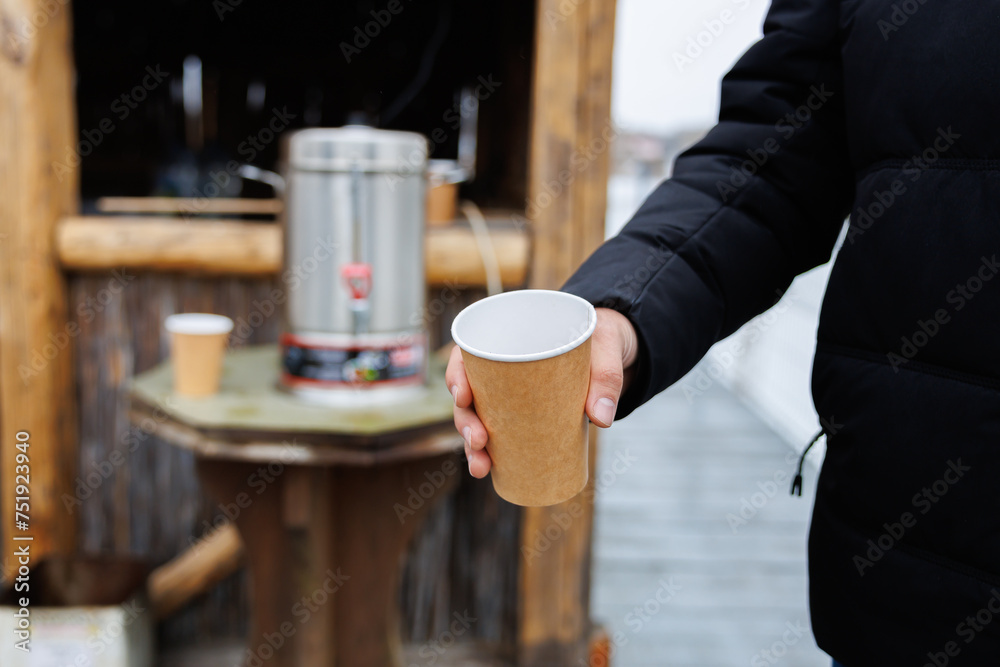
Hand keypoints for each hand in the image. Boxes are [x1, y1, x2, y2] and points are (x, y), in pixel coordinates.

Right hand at [446, 307, 638, 477]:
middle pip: (469, 394)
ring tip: (482, 467)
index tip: (464, 396)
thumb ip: (607, 378)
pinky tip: (486, 470)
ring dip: (472, 445)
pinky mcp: (526, 415)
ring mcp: (511, 395)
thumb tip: (602, 419)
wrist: (617, 352)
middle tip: (479, 440)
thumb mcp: (608, 347)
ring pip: (479, 418)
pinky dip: (490, 453)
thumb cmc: (604, 339)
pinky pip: (500, 434)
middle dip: (465, 421)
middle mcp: (502, 370)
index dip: (457, 375)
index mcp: (510, 339)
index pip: (468, 355)